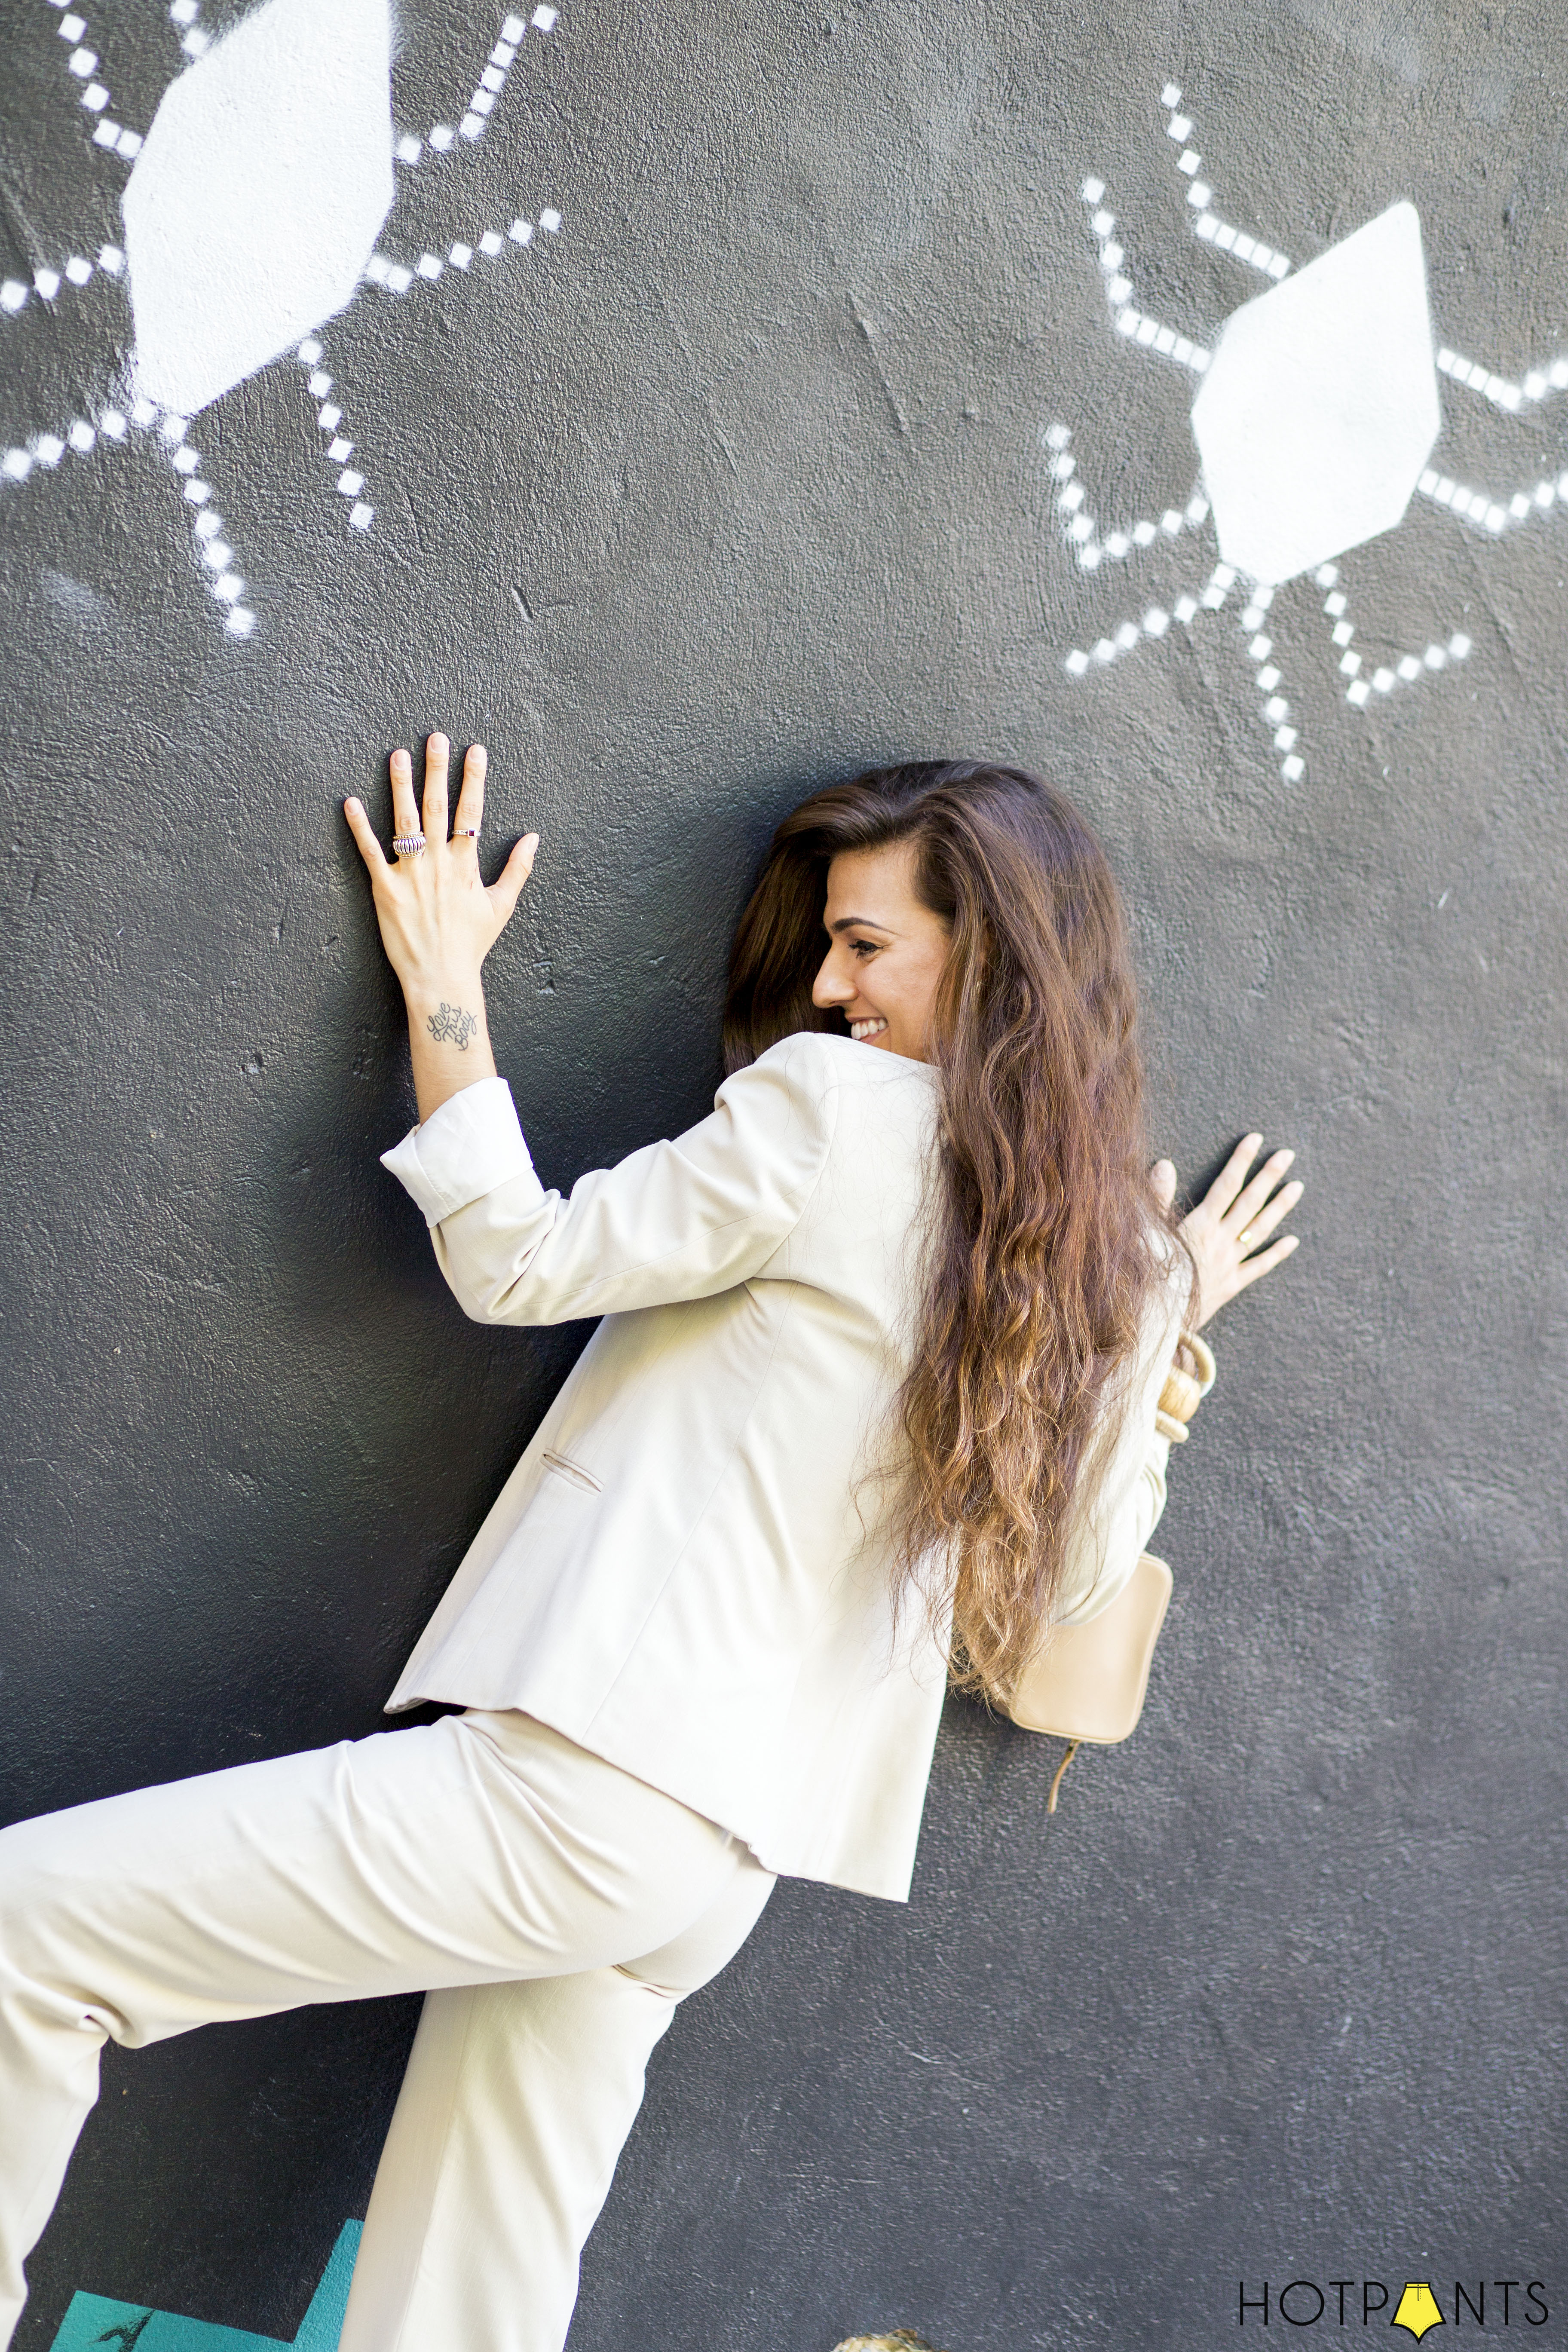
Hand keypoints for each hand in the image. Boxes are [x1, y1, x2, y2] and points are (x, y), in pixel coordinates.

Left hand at [345, 733, 538, 1121]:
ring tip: (398, 755)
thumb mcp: (502, 906)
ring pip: (405, 821)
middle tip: (436, 737)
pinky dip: (359, 827)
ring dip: (401, 785)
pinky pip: (370, 852)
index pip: (471, 812)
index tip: (475, 750)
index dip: (473, 779)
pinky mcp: (384, 889)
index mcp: (466, 865)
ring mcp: (410, 875)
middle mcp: (438, 864)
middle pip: (437, 807)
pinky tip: (350, 801)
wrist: (442, 977)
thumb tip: (534, 837)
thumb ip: (519, 869)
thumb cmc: (471, 944)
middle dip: (438, 769)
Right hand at [1149, 1136, 1301, 1329]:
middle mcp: (1220, 1241)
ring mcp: (1229, 1263)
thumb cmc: (1146, 1273)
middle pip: (1250, 1202)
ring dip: (1280, 1207)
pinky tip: (1293, 1241)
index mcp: (1200, 1225)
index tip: (1255, 1140)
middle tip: (1288, 1155)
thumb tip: (1164, 1164)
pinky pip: (1259, 1267)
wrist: (1156, 1318)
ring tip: (1297, 1187)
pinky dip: (1276, 1253)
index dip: (1241, 1161)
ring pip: (1259, 1230)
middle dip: (1269, 1176)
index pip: (1226, 1185)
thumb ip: (1157, 1198)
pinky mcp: (1232, 1285)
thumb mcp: (1146, 1232)